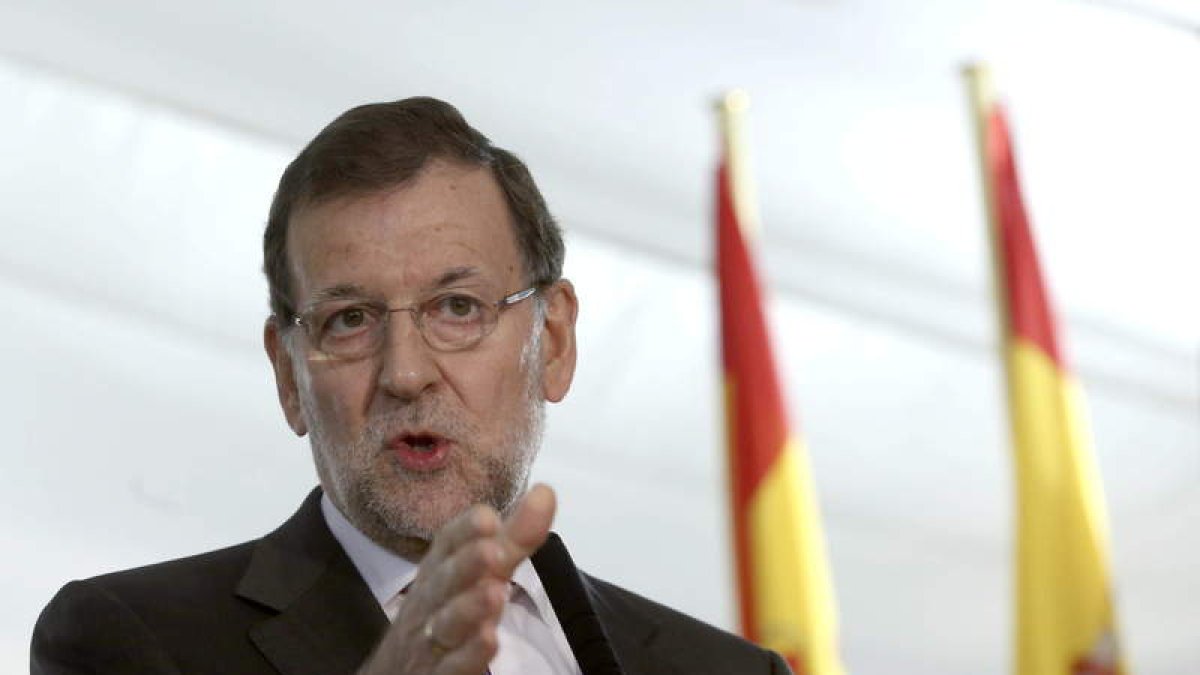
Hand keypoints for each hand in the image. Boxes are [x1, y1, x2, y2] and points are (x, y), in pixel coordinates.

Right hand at [357, 484, 556, 674]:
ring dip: (468, 608)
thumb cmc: (445, 607)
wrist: (398, 670)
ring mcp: (431, 640)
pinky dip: (468, 656)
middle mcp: (432, 601)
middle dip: (466, 564)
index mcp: (440, 569)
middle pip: (445, 582)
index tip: (487, 516)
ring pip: (446, 624)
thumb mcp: (478, 570)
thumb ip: (515, 536)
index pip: (447, 544)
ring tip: (494, 593)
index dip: (464, 530)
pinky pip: (451, 667)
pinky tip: (488, 642)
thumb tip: (546, 492)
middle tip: (492, 550)